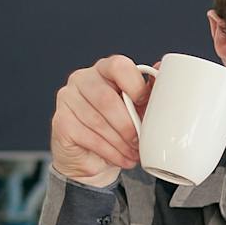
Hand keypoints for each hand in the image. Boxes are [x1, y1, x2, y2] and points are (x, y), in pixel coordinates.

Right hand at [49, 55, 151, 186]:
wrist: (94, 157)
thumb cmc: (119, 128)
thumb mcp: (138, 110)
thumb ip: (149, 93)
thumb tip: (165, 73)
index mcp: (104, 70)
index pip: (118, 66)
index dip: (135, 86)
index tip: (144, 104)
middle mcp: (82, 79)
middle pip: (106, 98)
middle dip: (127, 125)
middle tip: (139, 140)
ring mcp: (67, 98)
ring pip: (98, 121)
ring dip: (121, 142)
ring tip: (133, 153)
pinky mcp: (61, 121)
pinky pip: (88, 137)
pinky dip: (110, 152)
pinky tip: (122, 158)